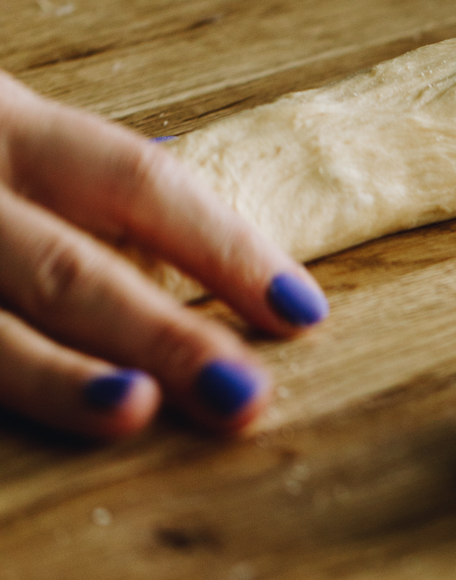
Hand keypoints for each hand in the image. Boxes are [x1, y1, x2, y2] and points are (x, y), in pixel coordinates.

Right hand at [0, 73, 327, 440]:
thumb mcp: (7, 142)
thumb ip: (84, 201)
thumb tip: (238, 296)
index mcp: (5, 124)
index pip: (137, 181)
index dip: (223, 245)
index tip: (300, 312)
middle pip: (63, 264)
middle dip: (155, 333)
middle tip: (243, 396)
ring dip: (52, 376)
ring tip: (127, 411)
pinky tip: (36, 455)